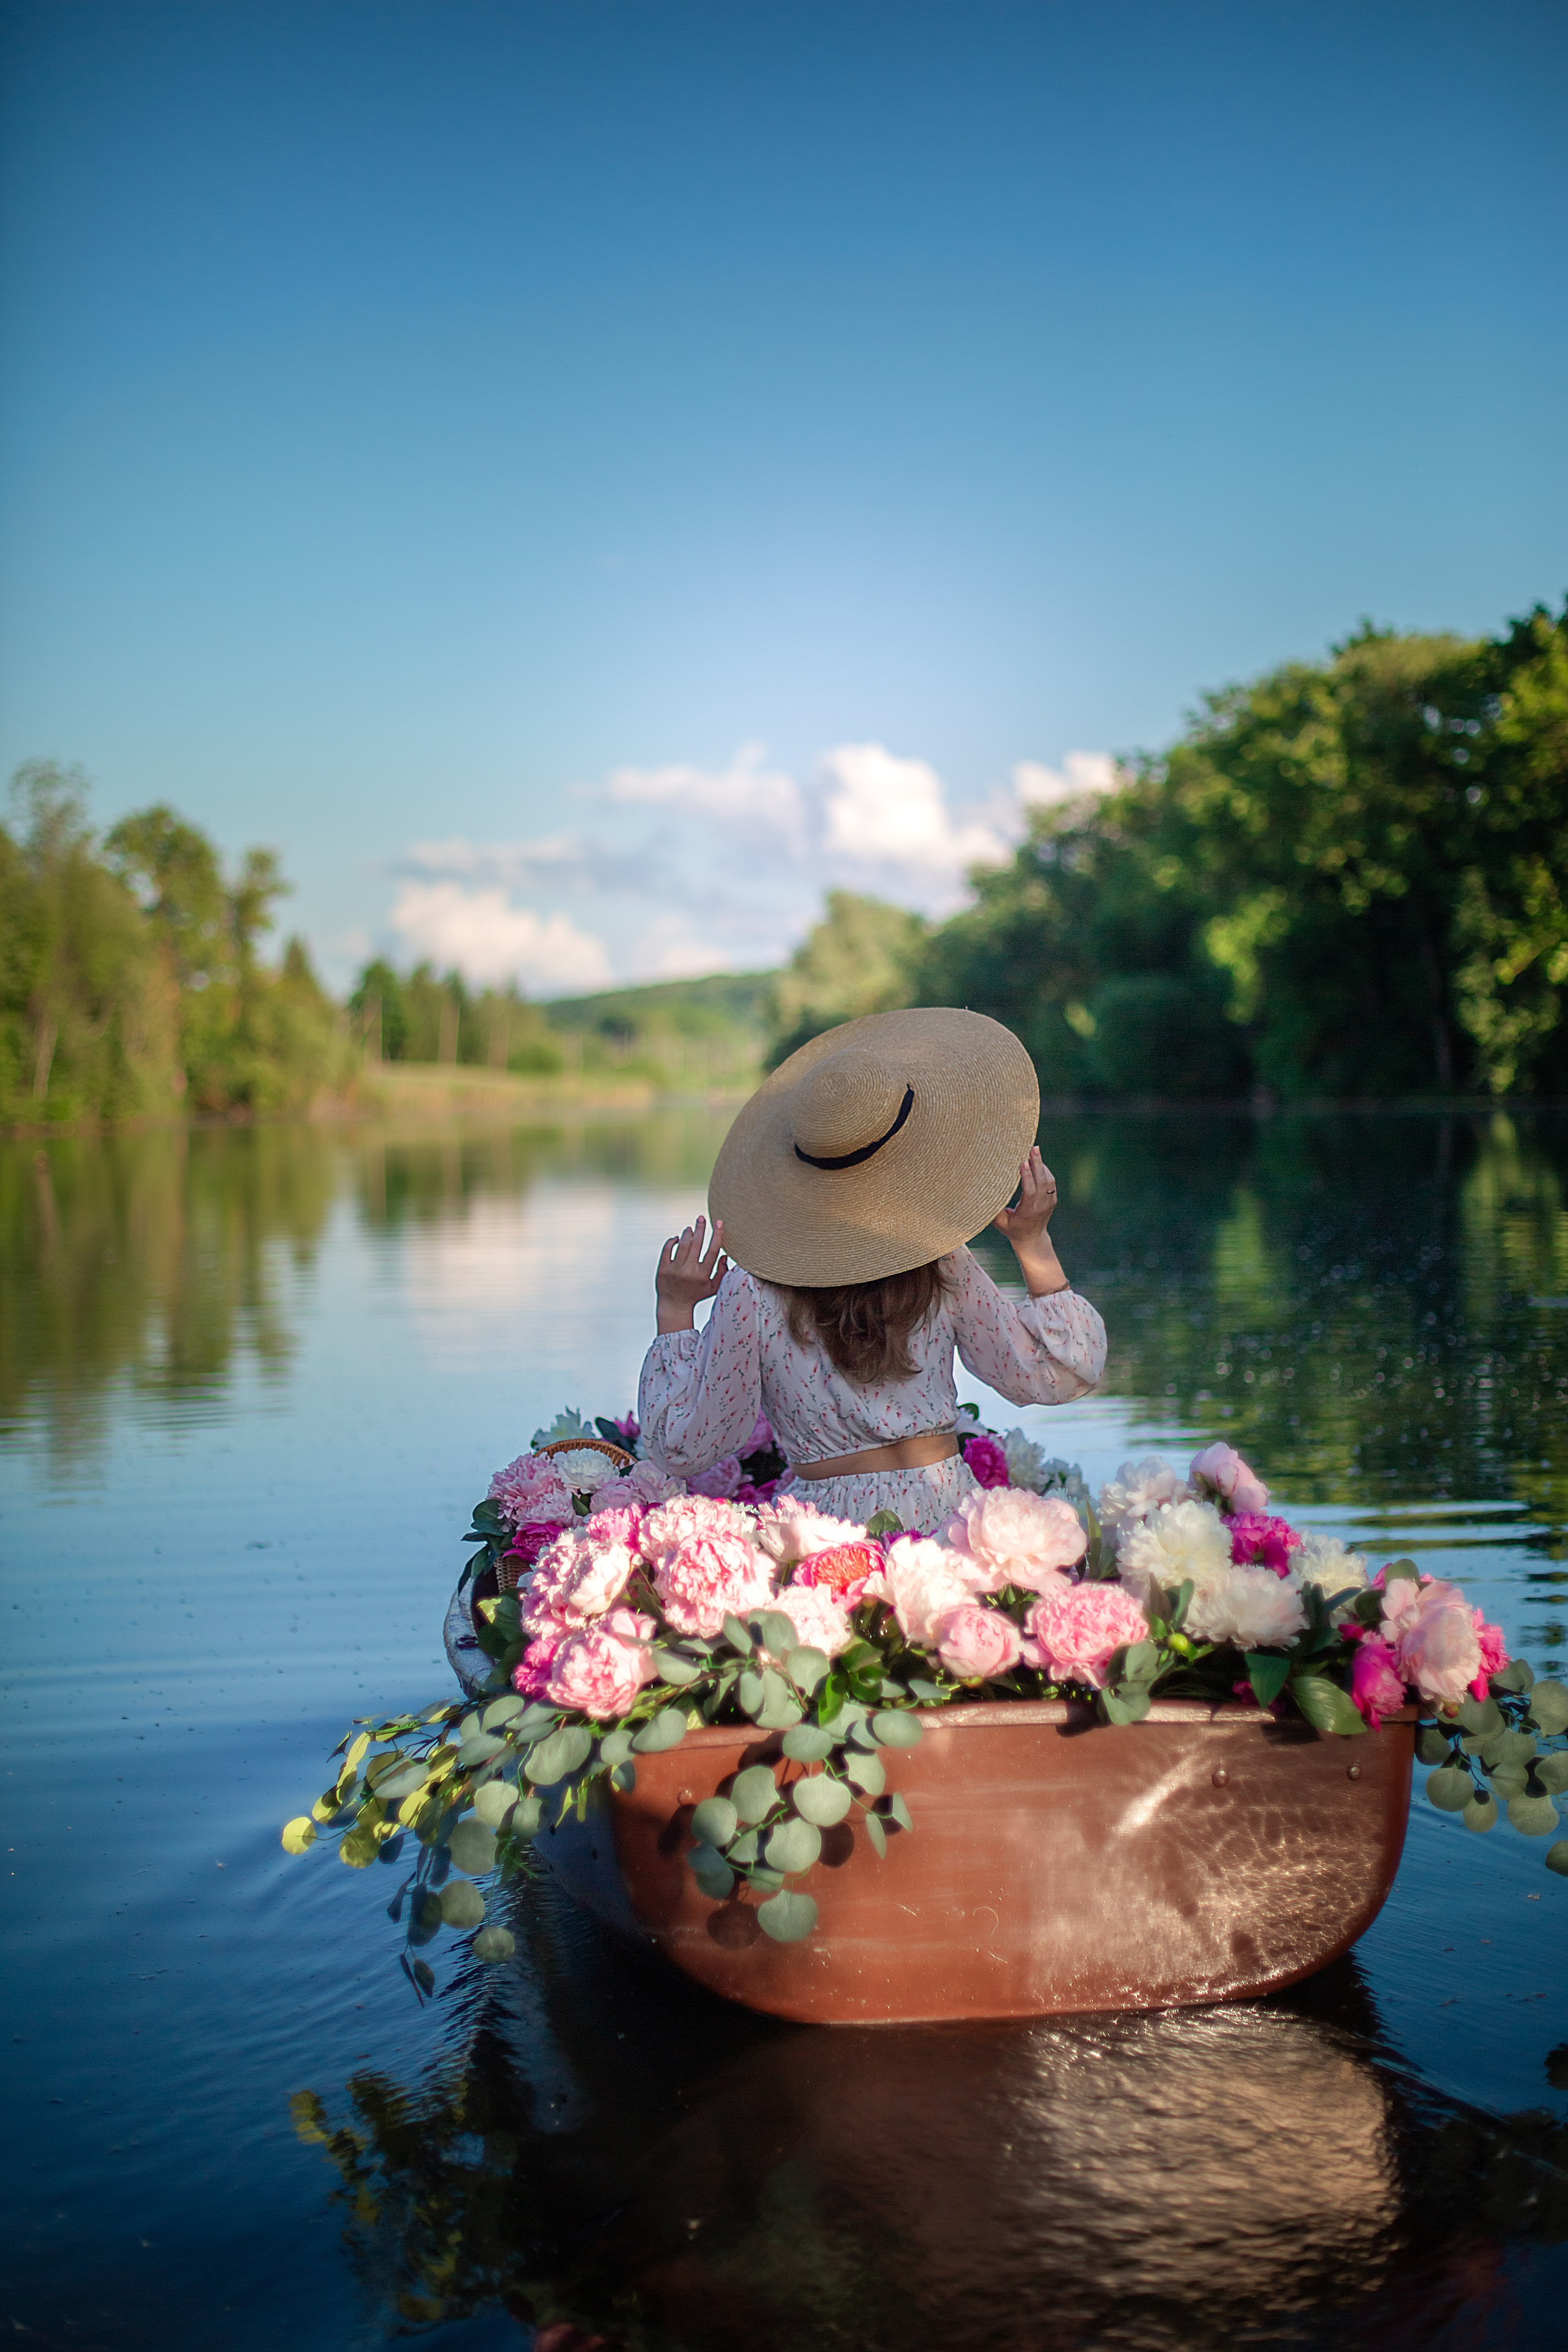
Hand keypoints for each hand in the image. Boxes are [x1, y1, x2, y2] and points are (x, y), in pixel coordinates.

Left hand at [656, 1216, 728, 1332]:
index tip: (719, 1223)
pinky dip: (672, 1241)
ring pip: (682, 1245)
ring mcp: (674, 1270)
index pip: (712, 1251)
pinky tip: (676, 1238)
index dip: (717, 1235)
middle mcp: (689, 1272)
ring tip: (690, 1229)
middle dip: (700, 1228)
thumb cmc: (696, 1295)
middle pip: (696, 1244)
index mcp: (703, 1275)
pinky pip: (667, 1249)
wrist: (674, 1306)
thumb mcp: (713, 1287)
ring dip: (687, 1234)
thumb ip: (722, 1272)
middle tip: (701, 1218)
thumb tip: (726, 1255)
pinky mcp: (663, 1269)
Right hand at [992, 1148, 1067, 1294]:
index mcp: (1028, 1211)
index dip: (1027, 1176)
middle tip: (1032, 1147)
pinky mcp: (1052, 1199)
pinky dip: (1044, 1170)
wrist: (1032, 1239)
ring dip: (1041, 1164)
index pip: (1030, 1191)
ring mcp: (1049, 1202)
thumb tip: (981, 1192)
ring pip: (1048, 1179)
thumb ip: (994, 1209)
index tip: (1022, 1162)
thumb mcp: (1000, 1222)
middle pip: (1042, 1181)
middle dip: (1037, 1163)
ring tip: (1033, 1150)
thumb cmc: (1012, 1229)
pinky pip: (1050, 1182)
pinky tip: (1036, 1161)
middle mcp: (1041, 1205)